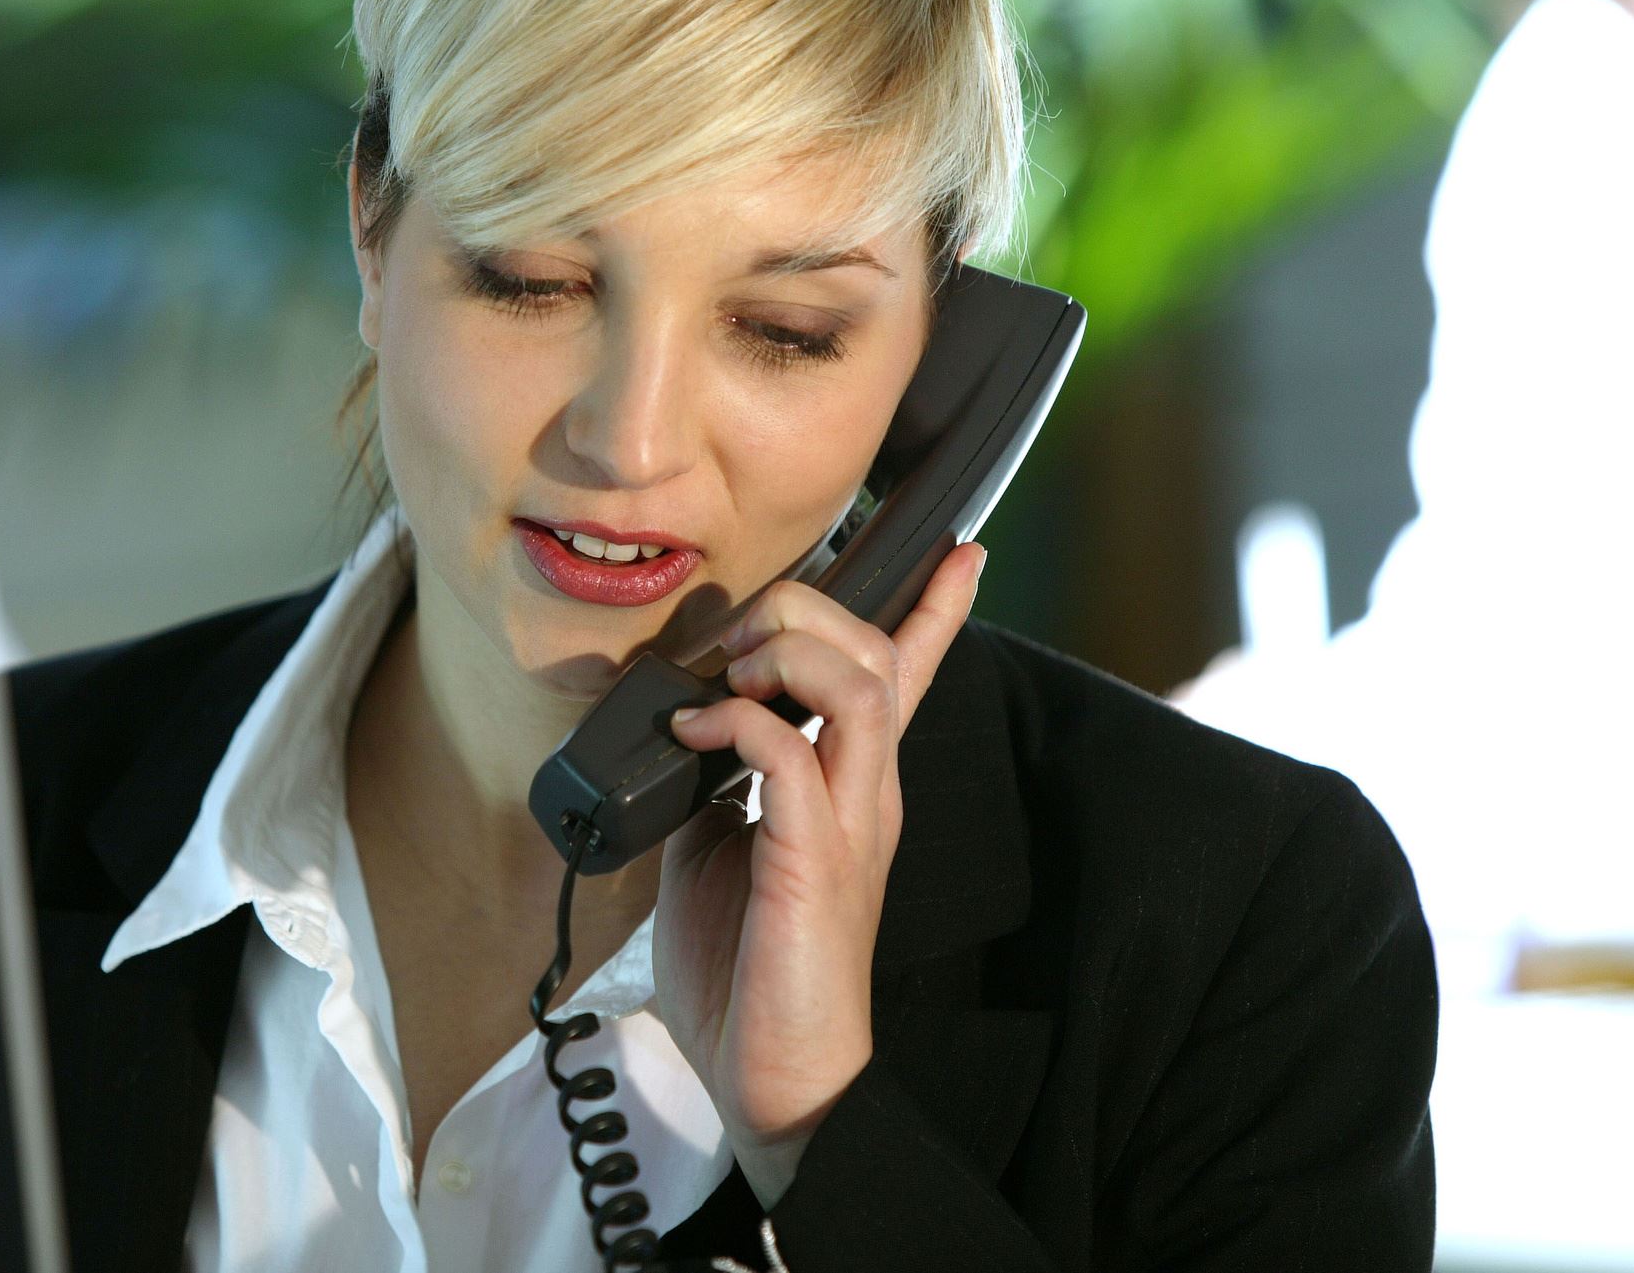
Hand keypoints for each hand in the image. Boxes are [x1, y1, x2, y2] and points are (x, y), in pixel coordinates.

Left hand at [650, 540, 987, 1209]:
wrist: (771, 1082)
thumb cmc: (745, 976)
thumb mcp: (715, 849)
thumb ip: (715, 781)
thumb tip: (679, 726)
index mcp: (850, 788)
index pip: (906, 677)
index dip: (933, 608)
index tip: (954, 549)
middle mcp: (867, 793)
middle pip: (874, 652)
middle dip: (803, 608)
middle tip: (730, 638)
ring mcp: (850, 823)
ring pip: (859, 683)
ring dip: (783, 652)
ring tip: (723, 677)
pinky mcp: (817, 860)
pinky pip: (793, 754)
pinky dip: (737, 724)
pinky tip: (695, 736)